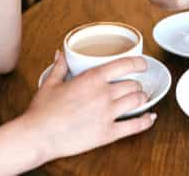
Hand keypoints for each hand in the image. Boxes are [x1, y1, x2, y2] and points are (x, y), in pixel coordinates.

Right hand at [20, 52, 155, 163]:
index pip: (124, 64)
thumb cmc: (42, 111)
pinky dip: (145, 121)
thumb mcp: (51, 83)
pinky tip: (150, 118)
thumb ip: (60, 66)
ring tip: (139, 98)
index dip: (139, 63)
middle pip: (133, 84)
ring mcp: (107, 114)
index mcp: (92, 79)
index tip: (142, 63)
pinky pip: (134, 126)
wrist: (38, 135)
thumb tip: (61, 54)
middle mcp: (103, 94)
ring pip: (137, 101)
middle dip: (136, 84)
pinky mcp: (107, 134)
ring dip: (141, 98)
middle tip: (134, 85)